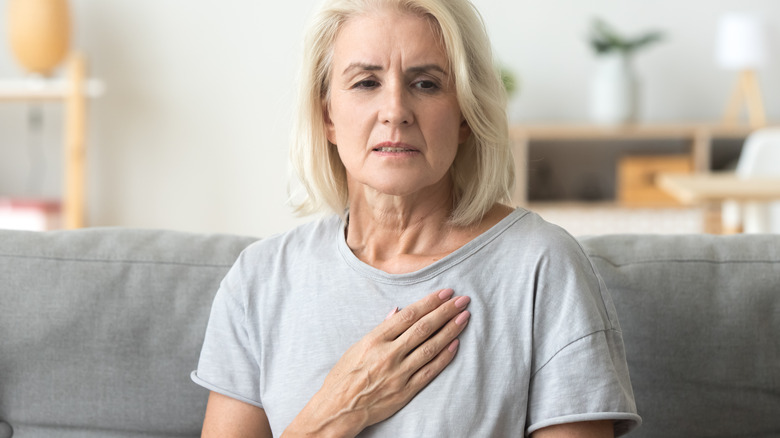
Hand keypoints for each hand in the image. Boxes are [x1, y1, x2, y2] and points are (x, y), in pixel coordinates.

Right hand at [283, 288, 470, 436]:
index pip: (408, 315)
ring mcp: (399, 373)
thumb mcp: (356, 347)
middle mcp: (388, 354)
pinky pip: (430, 371)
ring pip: (430, 347)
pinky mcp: (406, 391)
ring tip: (464, 317)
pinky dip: (444, 356)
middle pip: (423, 328)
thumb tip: (397, 311)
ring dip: (450, 330)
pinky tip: (456, 344)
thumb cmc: (344, 376)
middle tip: (462, 300)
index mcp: (375, 340)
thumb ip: (380, 330)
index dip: (429, 302)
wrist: (339, 409)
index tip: (445, 293)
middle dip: (445, 312)